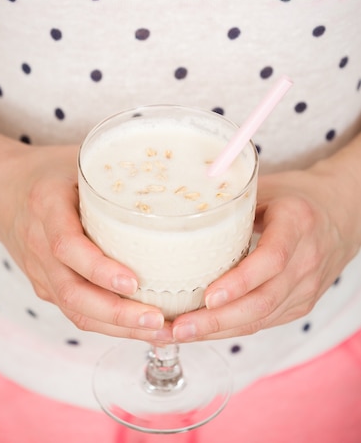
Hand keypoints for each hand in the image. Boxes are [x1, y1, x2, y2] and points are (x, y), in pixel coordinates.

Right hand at [0, 142, 171, 341]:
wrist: (0, 190)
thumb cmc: (48, 171)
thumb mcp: (77, 159)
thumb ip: (115, 169)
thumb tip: (174, 172)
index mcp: (46, 206)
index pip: (66, 246)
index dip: (99, 268)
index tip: (133, 281)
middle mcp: (38, 245)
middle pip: (72, 292)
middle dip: (117, 313)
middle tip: (158, 319)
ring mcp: (40, 271)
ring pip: (74, 310)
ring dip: (117, 327)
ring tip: (160, 330)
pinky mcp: (46, 285)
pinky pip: (75, 311)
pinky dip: (109, 324)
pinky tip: (141, 327)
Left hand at [171, 150, 360, 341]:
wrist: (341, 215)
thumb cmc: (296, 197)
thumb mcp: (267, 187)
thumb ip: (231, 199)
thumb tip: (181, 208)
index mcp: (297, 224)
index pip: (271, 260)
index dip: (239, 282)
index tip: (208, 296)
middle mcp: (306, 260)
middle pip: (263, 300)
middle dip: (217, 320)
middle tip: (179, 326)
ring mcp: (306, 287)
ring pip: (261, 318)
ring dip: (218, 331)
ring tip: (180, 333)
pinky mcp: (301, 304)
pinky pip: (264, 321)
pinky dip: (231, 328)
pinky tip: (203, 330)